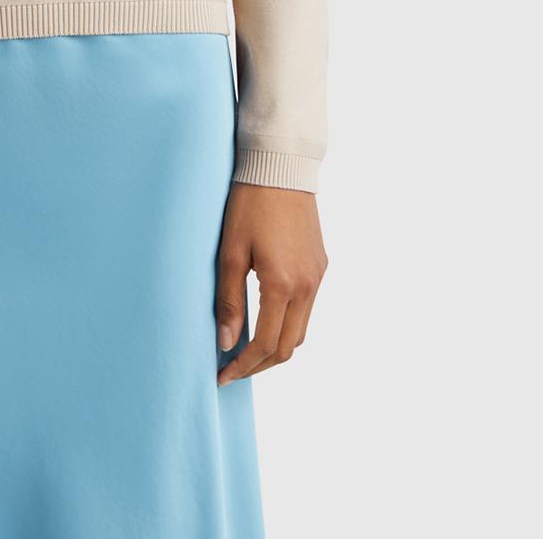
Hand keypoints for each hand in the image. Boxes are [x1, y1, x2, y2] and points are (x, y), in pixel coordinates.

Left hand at [215, 181, 327, 385]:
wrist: (280, 166)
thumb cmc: (249, 204)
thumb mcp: (231, 251)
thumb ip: (229, 300)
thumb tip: (226, 342)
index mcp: (282, 284)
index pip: (264, 344)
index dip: (242, 366)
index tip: (222, 375)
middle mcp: (307, 286)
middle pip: (287, 347)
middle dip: (259, 365)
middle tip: (232, 369)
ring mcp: (318, 276)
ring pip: (300, 331)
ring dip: (275, 347)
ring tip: (246, 348)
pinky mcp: (321, 265)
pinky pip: (307, 308)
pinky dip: (287, 324)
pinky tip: (266, 319)